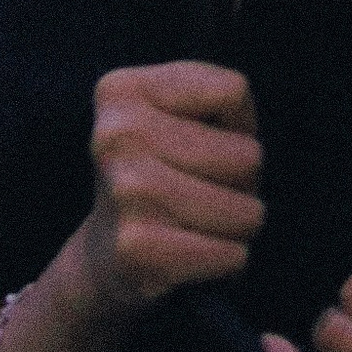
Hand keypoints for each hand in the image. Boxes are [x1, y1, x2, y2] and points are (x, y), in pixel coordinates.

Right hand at [78, 61, 264, 313]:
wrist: (103, 256)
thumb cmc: (163, 175)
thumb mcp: (182, 116)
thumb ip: (224, 103)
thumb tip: (247, 156)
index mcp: (121, 91)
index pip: (234, 92)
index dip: (238, 125)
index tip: (201, 144)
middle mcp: (116, 136)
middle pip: (248, 156)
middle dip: (243, 183)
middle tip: (201, 193)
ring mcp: (125, 191)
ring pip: (246, 211)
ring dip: (237, 225)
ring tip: (197, 223)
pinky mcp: (138, 248)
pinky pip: (233, 255)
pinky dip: (228, 260)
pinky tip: (191, 255)